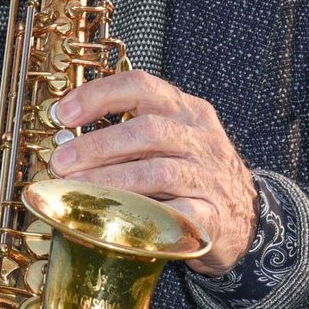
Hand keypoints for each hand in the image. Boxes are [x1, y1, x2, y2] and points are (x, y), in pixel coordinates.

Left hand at [48, 70, 256, 275]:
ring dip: (110, 180)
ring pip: (158, 173)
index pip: (142, 86)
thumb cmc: (194, 174)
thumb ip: (129, 132)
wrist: (247, 217)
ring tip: (76, 189)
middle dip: (98, 145)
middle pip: (147, 130)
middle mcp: (201, 138)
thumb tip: (66, 140)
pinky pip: (176, 215)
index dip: (98, 95)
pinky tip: (114, 222)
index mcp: (187, 111)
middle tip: (61, 161)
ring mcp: (209, 177)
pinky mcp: (212, 216)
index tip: (63, 114)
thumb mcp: (172, 140)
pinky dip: (144, 217)